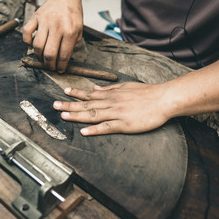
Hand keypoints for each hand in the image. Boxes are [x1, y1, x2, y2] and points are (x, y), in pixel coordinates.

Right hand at [22, 0, 82, 72]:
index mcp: (70, 31)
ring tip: (42, 58)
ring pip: (37, 46)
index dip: (61, 66)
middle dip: (49, 65)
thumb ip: (72, 44)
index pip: (64, 55)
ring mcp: (44, 22)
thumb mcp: (79, 30)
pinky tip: (32, 45)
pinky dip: (27, 42)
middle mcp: (57, 27)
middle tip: (50, 67)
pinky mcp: (35, 17)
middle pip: (49, 54)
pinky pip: (26, 32)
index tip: (59, 70)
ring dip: (38, 56)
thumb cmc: (72, 14)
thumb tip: (63, 60)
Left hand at [53, 82, 172, 135]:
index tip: (64, 91)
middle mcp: (111, 102)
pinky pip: (106, 127)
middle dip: (70, 104)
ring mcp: (117, 114)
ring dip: (77, 115)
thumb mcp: (126, 86)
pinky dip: (94, 129)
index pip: (90, 93)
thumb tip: (96, 87)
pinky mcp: (124, 125)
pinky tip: (84, 131)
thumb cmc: (147, 93)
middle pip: (87, 104)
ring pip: (93, 115)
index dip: (76, 93)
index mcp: (112, 94)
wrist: (163, 99)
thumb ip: (110, 88)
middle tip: (54, 105)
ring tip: (63, 115)